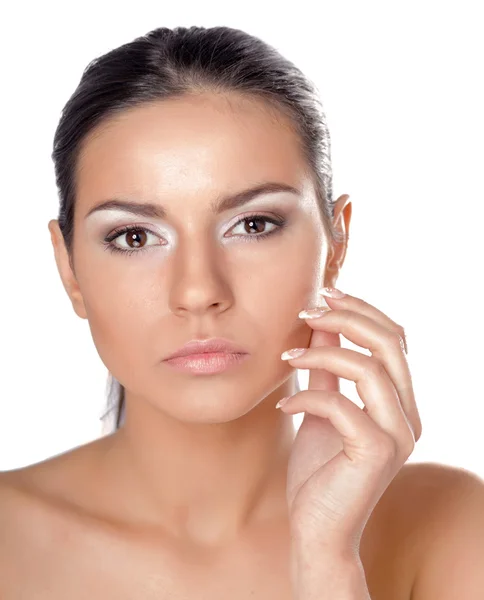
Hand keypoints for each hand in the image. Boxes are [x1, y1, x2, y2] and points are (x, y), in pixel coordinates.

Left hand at [278, 288, 421, 556]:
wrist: (315, 529)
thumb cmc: (318, 471)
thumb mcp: (322, 407)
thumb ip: (328, 369)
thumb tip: (323, 322)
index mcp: (399, 402)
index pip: (395, 338)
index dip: (362, 309)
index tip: (324, 294)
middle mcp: (409, 416)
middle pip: (391, 343)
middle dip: (347, 317)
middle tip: (307, 310)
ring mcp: (398, 435)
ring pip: (371, 368)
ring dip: (323, 352)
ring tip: (287, 355)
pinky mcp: (376, 453)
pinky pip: (342, 405)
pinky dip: (308, 396)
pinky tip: (284, 404)